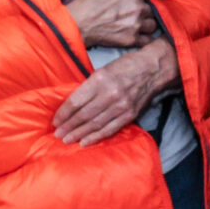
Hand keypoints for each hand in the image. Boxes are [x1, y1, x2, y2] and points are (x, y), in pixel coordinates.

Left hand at [53, 38, 177, 145]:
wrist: (154, 69)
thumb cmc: (126, 66)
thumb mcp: (104, 70)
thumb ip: (90, 86)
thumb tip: (73, 104)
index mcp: (100, 80)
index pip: (76, 101)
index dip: (63, 113)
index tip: (55, 121)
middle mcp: (109, 94)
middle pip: (83, 115)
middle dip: (68, 126)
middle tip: (58, 134)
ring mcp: (121, 106)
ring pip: (94, 124)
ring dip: (79, 134)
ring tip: (67, 140)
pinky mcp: (130, 115)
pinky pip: (109, 129)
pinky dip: (96, 137)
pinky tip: (85, 142)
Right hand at [64, 0, 166, 48]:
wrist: (77, 25)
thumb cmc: (87, 5)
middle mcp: (138, 6)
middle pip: (154, 10)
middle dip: (149, 12)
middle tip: (141, 15)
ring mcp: (137, 24)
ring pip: (153, 25)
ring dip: (148, 26)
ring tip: (139, 27)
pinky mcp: (132, 39)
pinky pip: (147, 40)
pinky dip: (145, 39)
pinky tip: (140, 38)